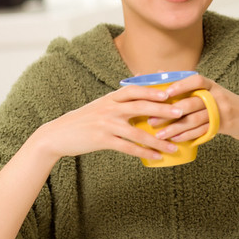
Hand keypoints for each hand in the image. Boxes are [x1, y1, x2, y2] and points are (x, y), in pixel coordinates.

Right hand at [32, 85, 186, 161]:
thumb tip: (142, 81)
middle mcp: (109, 108)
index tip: (170, 92)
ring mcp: (105, 124)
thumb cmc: (84, 119)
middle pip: (140, 106)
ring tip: (173, 145)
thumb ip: (121, 96)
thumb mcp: (101, 103)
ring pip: (137, 131)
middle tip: (180, 112)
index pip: (134, 90)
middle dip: (162, 109)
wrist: (57, 134)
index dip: (152, 90)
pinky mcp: (102, 140)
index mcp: (110, 98)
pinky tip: (155, 157)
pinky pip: (127, 147)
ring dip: (157, 139)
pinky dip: (143, 152)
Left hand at [150, 74, 238, 143]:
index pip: (196, 80)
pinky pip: (203, 131)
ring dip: (175, 128)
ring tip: (160, 135)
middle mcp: (218, 96)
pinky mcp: (224, 125)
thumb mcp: (213, 93)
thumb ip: (191, 88)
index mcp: (212, 86)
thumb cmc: (226, 105)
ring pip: (195, 120)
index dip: (181, 85)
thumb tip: (159, 74)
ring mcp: (222, 111)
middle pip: (192, 103)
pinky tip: (175, 140)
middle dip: (170, 112)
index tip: (165, 92)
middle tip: (152, 120)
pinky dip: (188, 136)